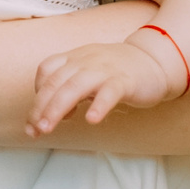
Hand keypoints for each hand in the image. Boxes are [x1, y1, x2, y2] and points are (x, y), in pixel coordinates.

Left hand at [29, 36, 182, 133]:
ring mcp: (105, 69)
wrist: (155, 61)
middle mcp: (86, 61)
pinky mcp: (125, 81)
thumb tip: (50, 116)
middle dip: (41, 107)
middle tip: (35, 130)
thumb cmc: (117, 72)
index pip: (46, 72)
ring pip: (75, 86)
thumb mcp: (87, 76)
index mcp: (75, 58)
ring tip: (48, 128)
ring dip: (57, 108)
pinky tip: (91, 120)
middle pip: (56, 82)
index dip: (37, 96)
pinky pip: (109, 92)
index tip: (34, 119)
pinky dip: (98, 105)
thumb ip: (68, 93)